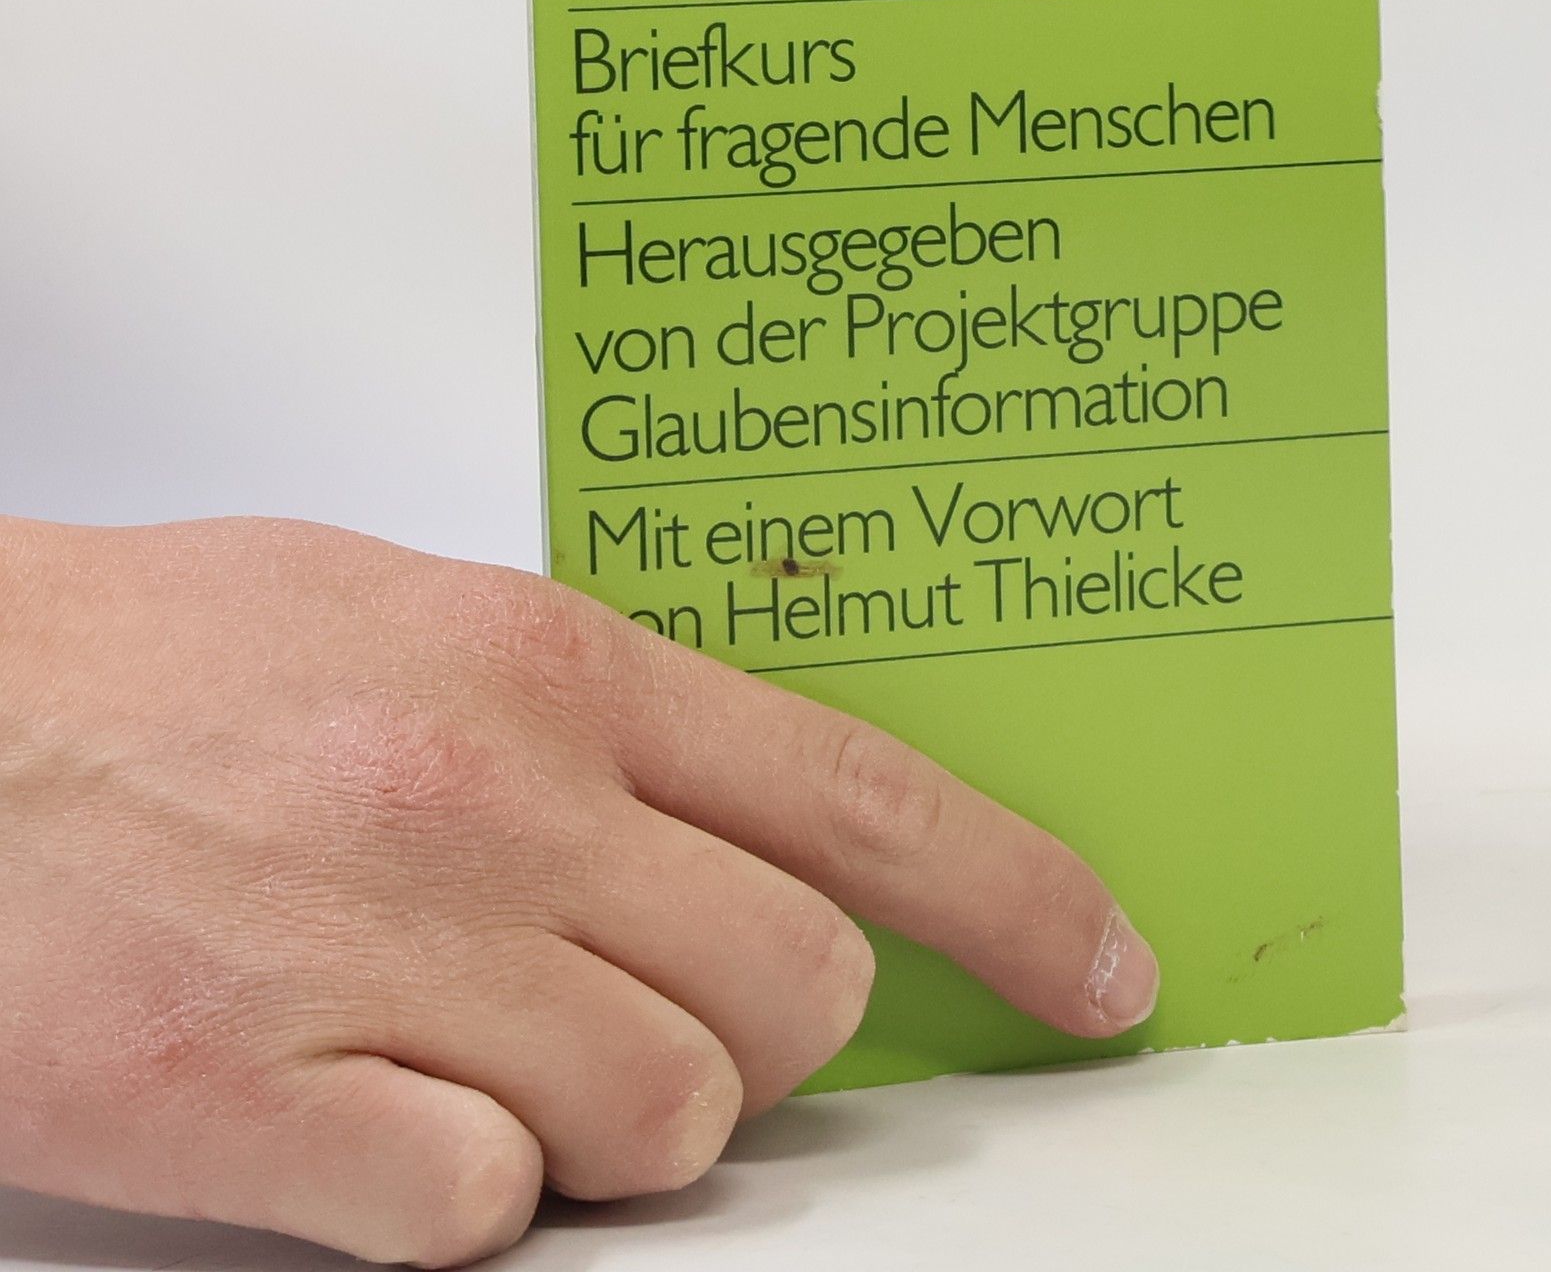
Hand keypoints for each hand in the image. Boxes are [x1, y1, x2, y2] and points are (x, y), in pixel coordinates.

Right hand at [0, 514, 1157, 1262]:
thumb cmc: (169, 655)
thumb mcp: (421, 619)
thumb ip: (606, 718)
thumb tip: (759, 819)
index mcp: (553, 666)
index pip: (867, 798)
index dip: (1020, 900)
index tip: (1100, 971)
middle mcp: (495, 800)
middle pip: (791, 994)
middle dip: (763, 1033)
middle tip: (658, 1006)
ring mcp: (381, 951)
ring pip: (665, 1119)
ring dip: (610, 1120)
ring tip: (482, 1046)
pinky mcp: (246, 1097)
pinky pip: (482, 1213)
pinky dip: (460, 1193)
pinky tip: (376, 1111)